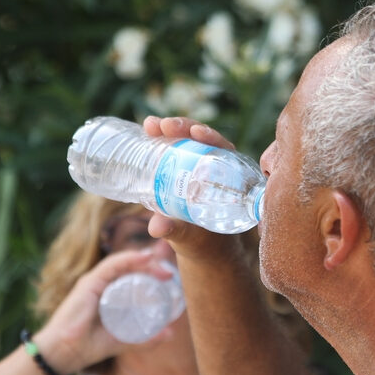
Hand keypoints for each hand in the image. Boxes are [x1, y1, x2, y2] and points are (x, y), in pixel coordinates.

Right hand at [31, 248, 175, 374]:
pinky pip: (111, 265)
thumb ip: (145, 338)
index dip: (151, 272)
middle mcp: (102, 284)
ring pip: (123, 263)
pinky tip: (145, 258)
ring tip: (163, 268)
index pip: (132, 276)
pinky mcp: (88, 283)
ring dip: (145, 262)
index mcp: (109, 294)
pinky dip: (129, 259)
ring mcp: (95, 281)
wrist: (64, 354)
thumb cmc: (88, 347)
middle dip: (151, 265)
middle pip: (130, 267)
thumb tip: (170, 333)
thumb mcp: (124, 341)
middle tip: (170, 274)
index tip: (170, 277)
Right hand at [142, 116, 248, 260]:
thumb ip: (176, 232)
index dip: (210, 137)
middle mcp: (214, 168)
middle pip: (202, 139)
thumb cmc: (203, 244)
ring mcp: (196, 167)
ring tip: (150, 125)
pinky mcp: (181, 169)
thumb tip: (156, 227)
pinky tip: (146, 131)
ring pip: (185, 141)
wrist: (200, 249)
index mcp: (227, 179)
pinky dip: (160, 139)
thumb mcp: (190, 238)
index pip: (222, 149)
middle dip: (184, 128)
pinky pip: (173, 149)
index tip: (196, 133)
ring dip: (169, 129)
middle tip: (164, 126)